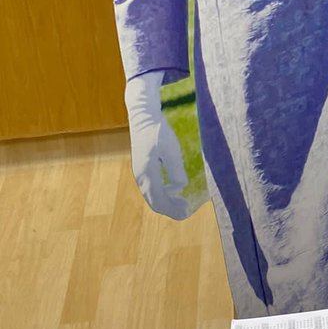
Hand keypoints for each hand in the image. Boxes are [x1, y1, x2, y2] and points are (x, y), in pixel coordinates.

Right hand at [124, 71, 189, 219]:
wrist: (142, 116)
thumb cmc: (158, 131)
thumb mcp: (172, 150)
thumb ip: (176, 170)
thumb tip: (180, 188)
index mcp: (147, 175)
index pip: (159, 201)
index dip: (172, 209)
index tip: (186, 212)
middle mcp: (140, 177)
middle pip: (154, 201)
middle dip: (170, 208)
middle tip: (186, 210)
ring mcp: (139, 172)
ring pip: (151, 195)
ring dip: (166, 201)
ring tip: (182, 201)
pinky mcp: (142, 167)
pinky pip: (151, 187)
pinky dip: (162, 193)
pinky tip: (173, 189)